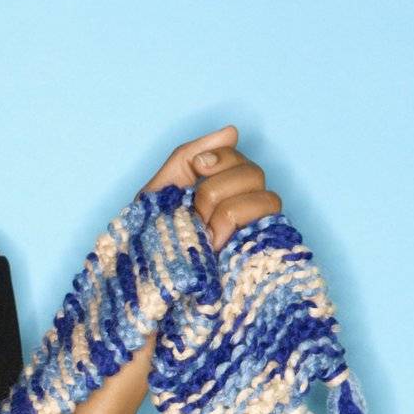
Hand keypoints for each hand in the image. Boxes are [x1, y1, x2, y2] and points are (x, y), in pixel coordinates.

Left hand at [139, 124, 282, 250]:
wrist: (144, 284)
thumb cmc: (148, 239)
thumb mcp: (160, 191)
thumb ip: (188, 156)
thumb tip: (233, 130)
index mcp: (217, 191)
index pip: (237, 157)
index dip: (219, 157)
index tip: (197, 168)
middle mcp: (241, 208)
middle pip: (253, 172)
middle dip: (216, 189)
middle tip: (194, 213)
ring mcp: (253, 231)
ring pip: (265, 196)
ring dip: (225, 210)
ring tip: (203, 232)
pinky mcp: (261, 250)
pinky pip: (270, 218)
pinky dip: (235, 223)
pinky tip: (215, 241)